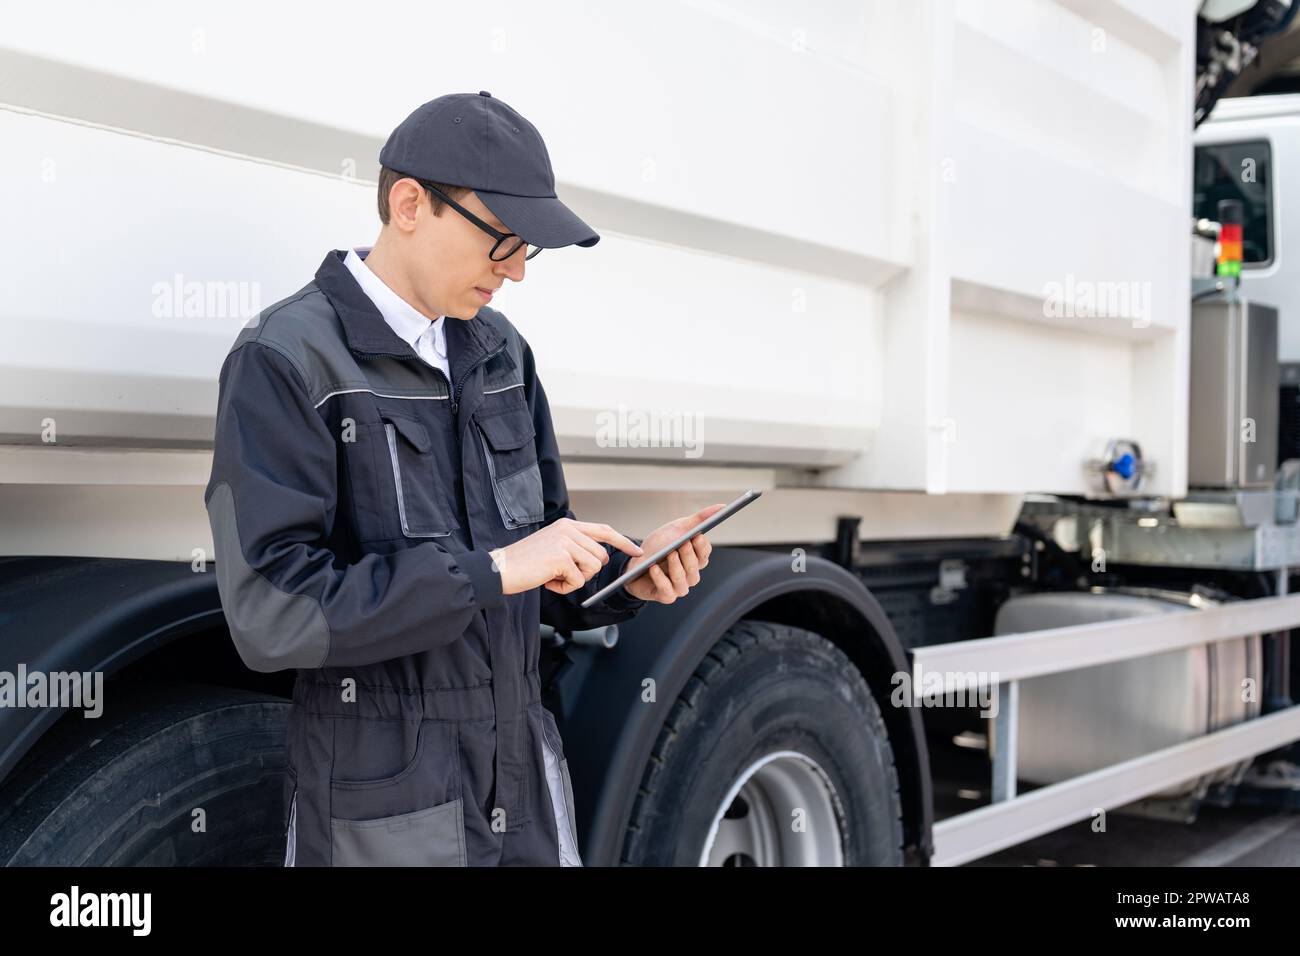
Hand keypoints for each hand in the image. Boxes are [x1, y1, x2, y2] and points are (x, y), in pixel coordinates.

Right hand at [489, 517, 642, 595]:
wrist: (500, 570)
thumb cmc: (524, 563)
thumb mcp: (552, 546)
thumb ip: (574, 546)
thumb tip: (598, 558)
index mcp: (567, 525)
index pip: (603, 530)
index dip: (623, 542)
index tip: (637, 552)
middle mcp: (568, 530)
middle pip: (600, 556)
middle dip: (586, 571)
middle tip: (562, 574)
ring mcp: (565, 542)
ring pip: (591, 569)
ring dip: (574, 580)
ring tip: (553, 576)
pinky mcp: (561, 557)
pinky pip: (577, 581)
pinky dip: (564, 588)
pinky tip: (547, 581)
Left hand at [621, 503, 722, 603]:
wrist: (635, 561)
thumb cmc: (659, 546)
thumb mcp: (677, 528)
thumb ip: (699, 519)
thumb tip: (723, 506)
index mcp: (696, 559)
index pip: (705, 554)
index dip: (702, 546)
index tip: (697, 536)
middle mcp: (690, 575)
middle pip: (695, 567)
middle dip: (689, 554)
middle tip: (683, 542)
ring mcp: (679, 587)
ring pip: (683, 580)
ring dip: (676, 566)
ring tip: (670, 554)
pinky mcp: (665, 596)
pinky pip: (666, 590)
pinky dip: (660, 579)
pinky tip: (653, 567)